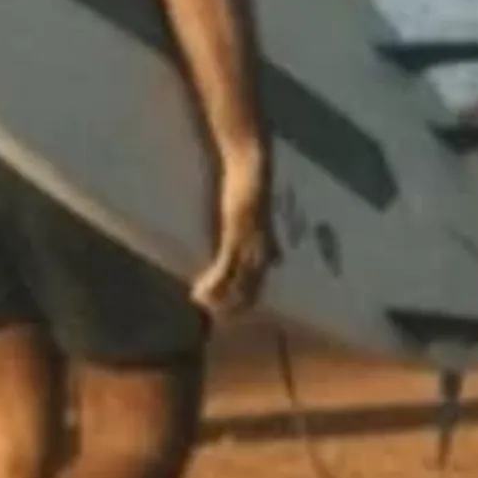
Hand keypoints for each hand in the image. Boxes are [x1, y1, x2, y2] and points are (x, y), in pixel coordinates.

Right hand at [190, 148, 273, 321]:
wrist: (252, 158)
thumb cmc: (252, 180)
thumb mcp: (260, 213)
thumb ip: (268, 235)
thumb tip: (277, 258)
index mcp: (267, 240)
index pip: (262, 278)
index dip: (250, 297)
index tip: (236, 311)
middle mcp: (262, 244)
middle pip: (252, 285)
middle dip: (235, 304)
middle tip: (218, 318)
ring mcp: (250, 238)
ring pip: (238, 279)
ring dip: (220, 296)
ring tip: (203, 306)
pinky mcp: (237, 230)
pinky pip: (225, 264)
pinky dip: (215, 281)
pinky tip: (200, 290)